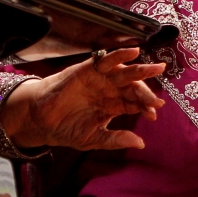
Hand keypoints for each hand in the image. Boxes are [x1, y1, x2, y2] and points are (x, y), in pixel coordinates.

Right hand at [0, 47, 165, 150]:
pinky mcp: (88, 69)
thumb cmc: (66, 128)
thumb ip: (115, 140)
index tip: (153, 115)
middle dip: (147, 92)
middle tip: (157, 99)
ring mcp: (101, 79)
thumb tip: (140, 143)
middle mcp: (111, 90)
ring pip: (125, 72)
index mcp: (115, 106)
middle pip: (134, 87)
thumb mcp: (93, 139)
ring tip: (157, 69)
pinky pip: (107, 60)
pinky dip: (120, 55)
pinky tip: (133, 52)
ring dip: (141, 69)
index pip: (136, 104)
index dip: (146, 108)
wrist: (40, 120)